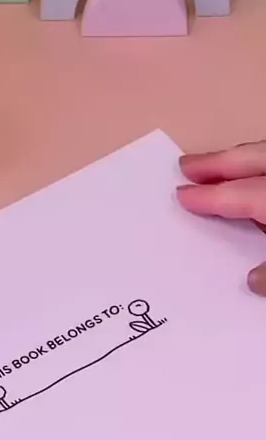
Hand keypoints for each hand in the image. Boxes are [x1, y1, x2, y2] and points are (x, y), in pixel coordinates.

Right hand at [177, 142, 265, 295]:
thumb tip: (252, 281)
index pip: (237, 194)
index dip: (208, 196)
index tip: (181, 195)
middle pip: (252, 158)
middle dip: (218, 160)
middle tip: (186, 165)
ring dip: (243, 158)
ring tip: (221, 165)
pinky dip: (263, 168)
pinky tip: (259, 181)